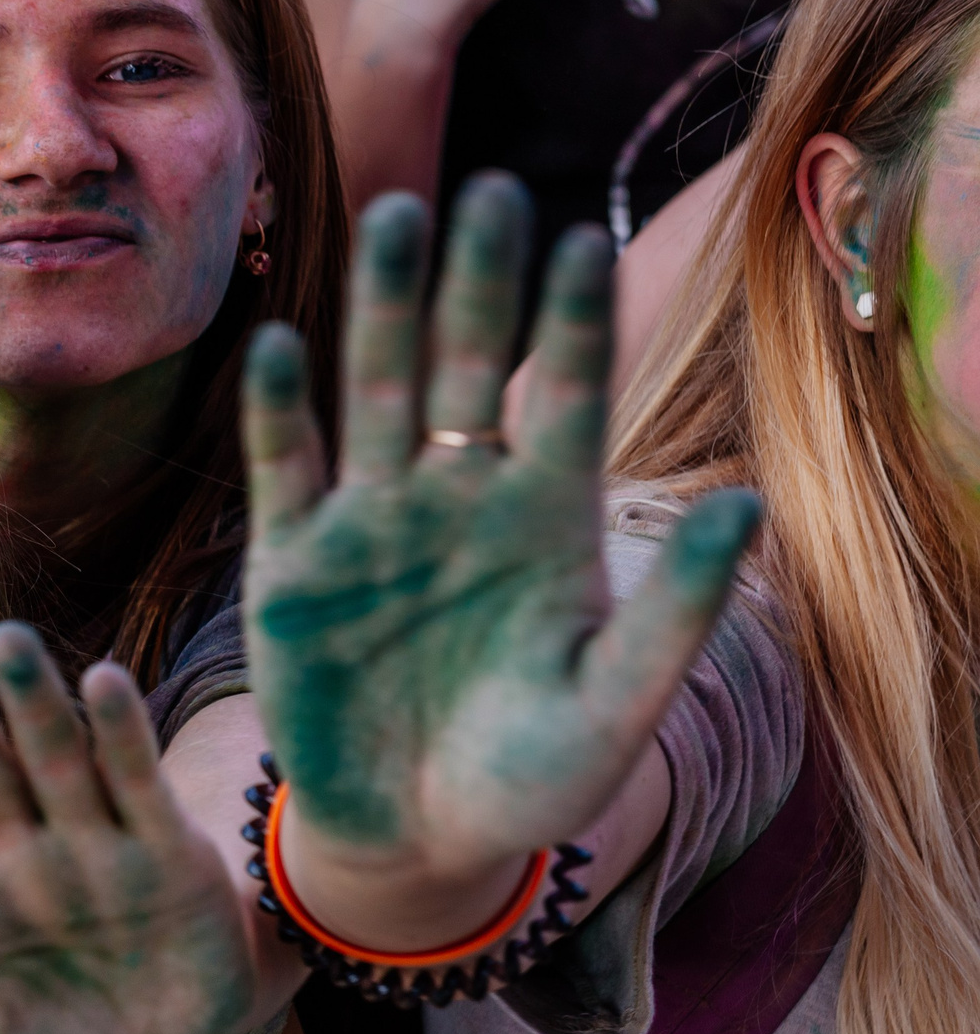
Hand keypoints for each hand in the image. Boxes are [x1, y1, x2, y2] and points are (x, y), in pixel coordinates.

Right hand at [241, 177, 757, 942]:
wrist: (414, 841)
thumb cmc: (528, 778)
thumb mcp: (616, 707)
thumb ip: (676, 612)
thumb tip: (753, 507)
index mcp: (545, 519)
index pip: (566, 396)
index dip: (574, 323)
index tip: (586, 240)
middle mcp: (458, 497)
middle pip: (470, 366)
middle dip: (479, 282)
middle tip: (488, 192)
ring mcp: (372, 523)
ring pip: (378, 391)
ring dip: (384, 309)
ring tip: (393, 220)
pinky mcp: (292, 564)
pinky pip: (285, 471)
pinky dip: (279, 412)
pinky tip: (279, 345)